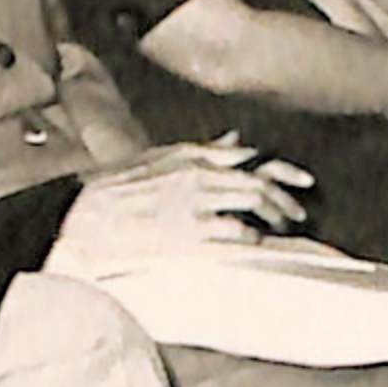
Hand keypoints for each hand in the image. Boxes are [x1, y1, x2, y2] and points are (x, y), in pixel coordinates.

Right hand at [49, 137, 311, 271]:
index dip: (283, 171)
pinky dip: (251, 238)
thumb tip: (236, 141)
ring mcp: (194, 204)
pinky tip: (256, 246)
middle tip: (299, 216)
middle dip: (285, 200)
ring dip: (273, 218)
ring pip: (252, 203)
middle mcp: (197, 175)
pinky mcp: (187, 233)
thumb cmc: (113, 188)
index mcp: (190, 156)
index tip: (305, 183)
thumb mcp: (158, 158)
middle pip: (258, 182)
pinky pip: (234, 232)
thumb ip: (201, 150)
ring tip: (281, 232)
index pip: (249, 159)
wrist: (81, 216)